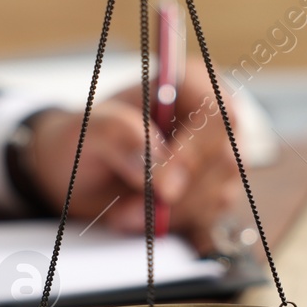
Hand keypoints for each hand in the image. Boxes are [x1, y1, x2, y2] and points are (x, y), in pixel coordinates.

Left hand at [26, 58, 239, 252]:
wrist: (81, 173)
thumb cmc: (85, 140)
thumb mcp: (87, 131)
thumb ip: (119, 135)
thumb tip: (157, 163)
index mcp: (189, 83)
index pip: (217, 114)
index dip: (195, 153)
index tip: (164, 189)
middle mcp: (214, 116)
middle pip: (225, 160)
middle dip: (177, 195)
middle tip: (128, 211)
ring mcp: (220, 155)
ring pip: (219, 193)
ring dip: (169, 213)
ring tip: (123, 210)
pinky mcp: (216, 189)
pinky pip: (210, 214)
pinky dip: (172, 223)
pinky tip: (141, 215)